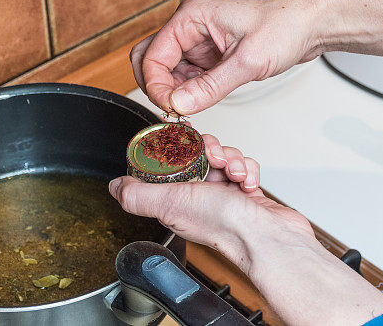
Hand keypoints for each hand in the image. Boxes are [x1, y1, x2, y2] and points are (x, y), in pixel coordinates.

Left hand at [109, 134, 312, 267]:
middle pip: (200, 155)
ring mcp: (224, 195)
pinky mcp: (247, 193)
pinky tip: (248, 184)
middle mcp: (199, 198)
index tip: (188, 144)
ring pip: (225, 157)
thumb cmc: (225, 226)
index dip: (180, 149)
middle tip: (216, 160)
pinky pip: (245, 167)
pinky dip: (249, 170)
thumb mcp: (171, 202)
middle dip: (212, 150)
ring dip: (233, 159)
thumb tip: (114, 186)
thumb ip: (139, 195)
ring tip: (235, 174)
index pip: (172, 163)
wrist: (268, 237)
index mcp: (177, 200)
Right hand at [130, 0, 382, 115]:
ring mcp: (200, 42)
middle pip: (151, 60)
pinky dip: (190, 92)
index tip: (170, 107)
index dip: (156, 85)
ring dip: (175, 92)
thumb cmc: (285, 26)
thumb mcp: (248, 61)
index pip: (152, 55)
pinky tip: (203, 102)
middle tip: (174, 109)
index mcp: (191, 17)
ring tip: (193, 108)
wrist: (311, 24)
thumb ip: (211, 86)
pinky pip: (189, 77)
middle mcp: (191, 27)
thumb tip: (179, 105)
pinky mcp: (212, 56)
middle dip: (157, 87)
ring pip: (168, 71)